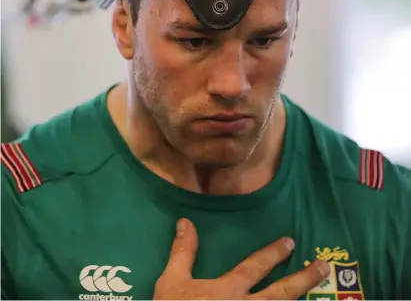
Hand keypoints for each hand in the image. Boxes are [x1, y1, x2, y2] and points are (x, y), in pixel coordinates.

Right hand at [153, 218, 329, 299]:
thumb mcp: (172, 282)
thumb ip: (183, 252)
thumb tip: (186, 222)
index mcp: (228, 291)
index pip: (255, 268)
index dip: (273, 254)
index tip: (290, 242)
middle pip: (281, 294)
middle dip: (303, 279)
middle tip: (323, 266)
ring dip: (303, 299)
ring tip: (324, 296)